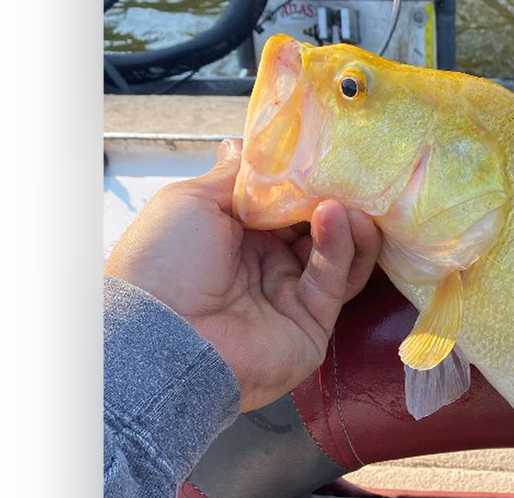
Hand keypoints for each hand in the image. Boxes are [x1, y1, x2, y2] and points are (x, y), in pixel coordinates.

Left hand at [104, 139, 381, 411]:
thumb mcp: (192, 201)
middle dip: (334, 200)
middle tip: (351, 175)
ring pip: (334, 257)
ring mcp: (288, 296)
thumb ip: (234, 177)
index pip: (283, 204)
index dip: (303, 182)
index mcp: (234, 237)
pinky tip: (338, 219)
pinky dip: (339, 249)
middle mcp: (264, 266)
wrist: (162, 336)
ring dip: (346, 226)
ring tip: (351, 201)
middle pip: (314, 229)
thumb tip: (244, 145)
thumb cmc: (163, 264)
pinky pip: (332, 283)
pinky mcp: (311, 325)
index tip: (324, 156)